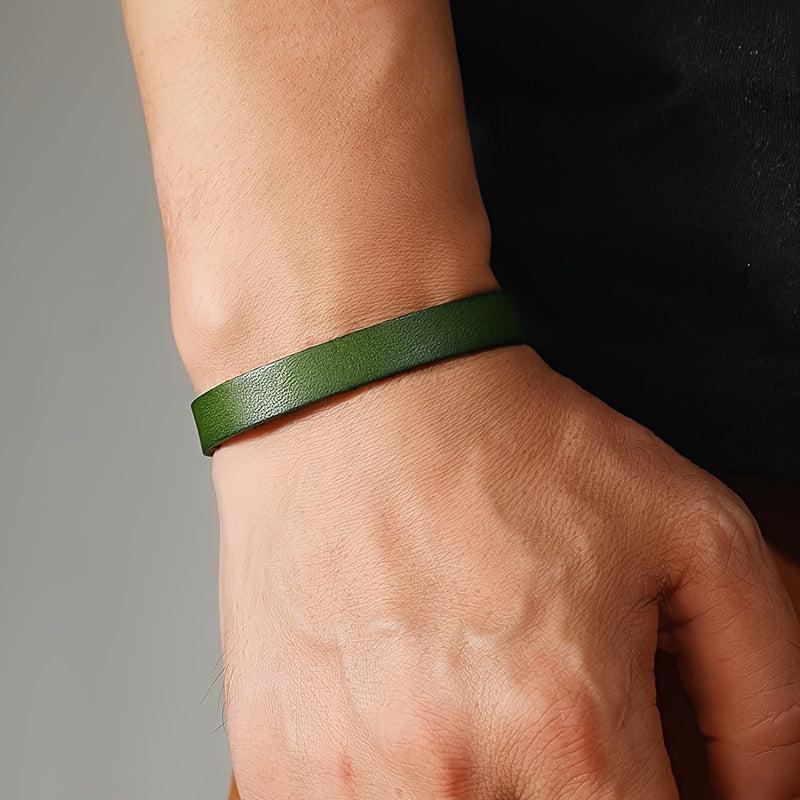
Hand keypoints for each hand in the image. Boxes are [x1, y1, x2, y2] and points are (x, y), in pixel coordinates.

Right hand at [212, 346, 799, 798]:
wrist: (358, 397)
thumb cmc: (506, 449)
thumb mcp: (691, 533)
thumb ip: (765, 693)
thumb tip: (767, 799)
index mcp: (571, 734)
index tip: (628, 763)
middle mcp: (454, 779)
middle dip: (556, 788)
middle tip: (541, 717)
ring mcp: (348, 778)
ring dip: (474, 789)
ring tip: (465, 705)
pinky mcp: (284, 759)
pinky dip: (391, 781)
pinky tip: (400, 712)